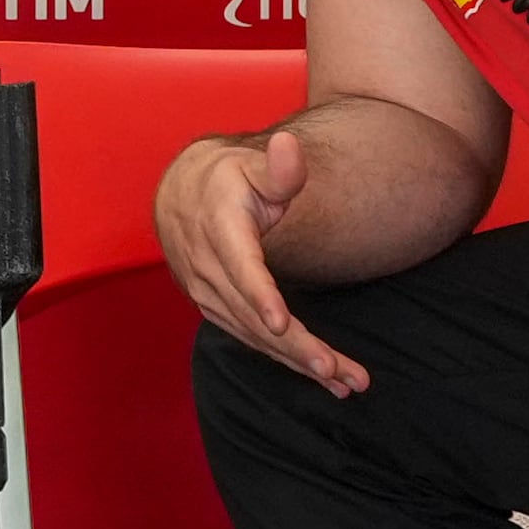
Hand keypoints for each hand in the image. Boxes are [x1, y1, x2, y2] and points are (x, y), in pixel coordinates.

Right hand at [157, 130, 362, 397]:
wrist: (182, 197)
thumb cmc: (228, 179)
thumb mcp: (251, 165)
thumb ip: (278, 167)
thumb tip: (289, 146)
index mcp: (218, 228)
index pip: (239, 266)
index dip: (259, 296)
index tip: (281, 323)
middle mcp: (208, 268)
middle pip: (253, 316)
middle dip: (296, 347)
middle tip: (336, 371)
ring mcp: (209, 295)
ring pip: (255, 336)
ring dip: (299, 361)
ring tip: (346, 382)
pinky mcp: (217, 310)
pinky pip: (252, 339)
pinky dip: (286, 359)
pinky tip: (322, 374)